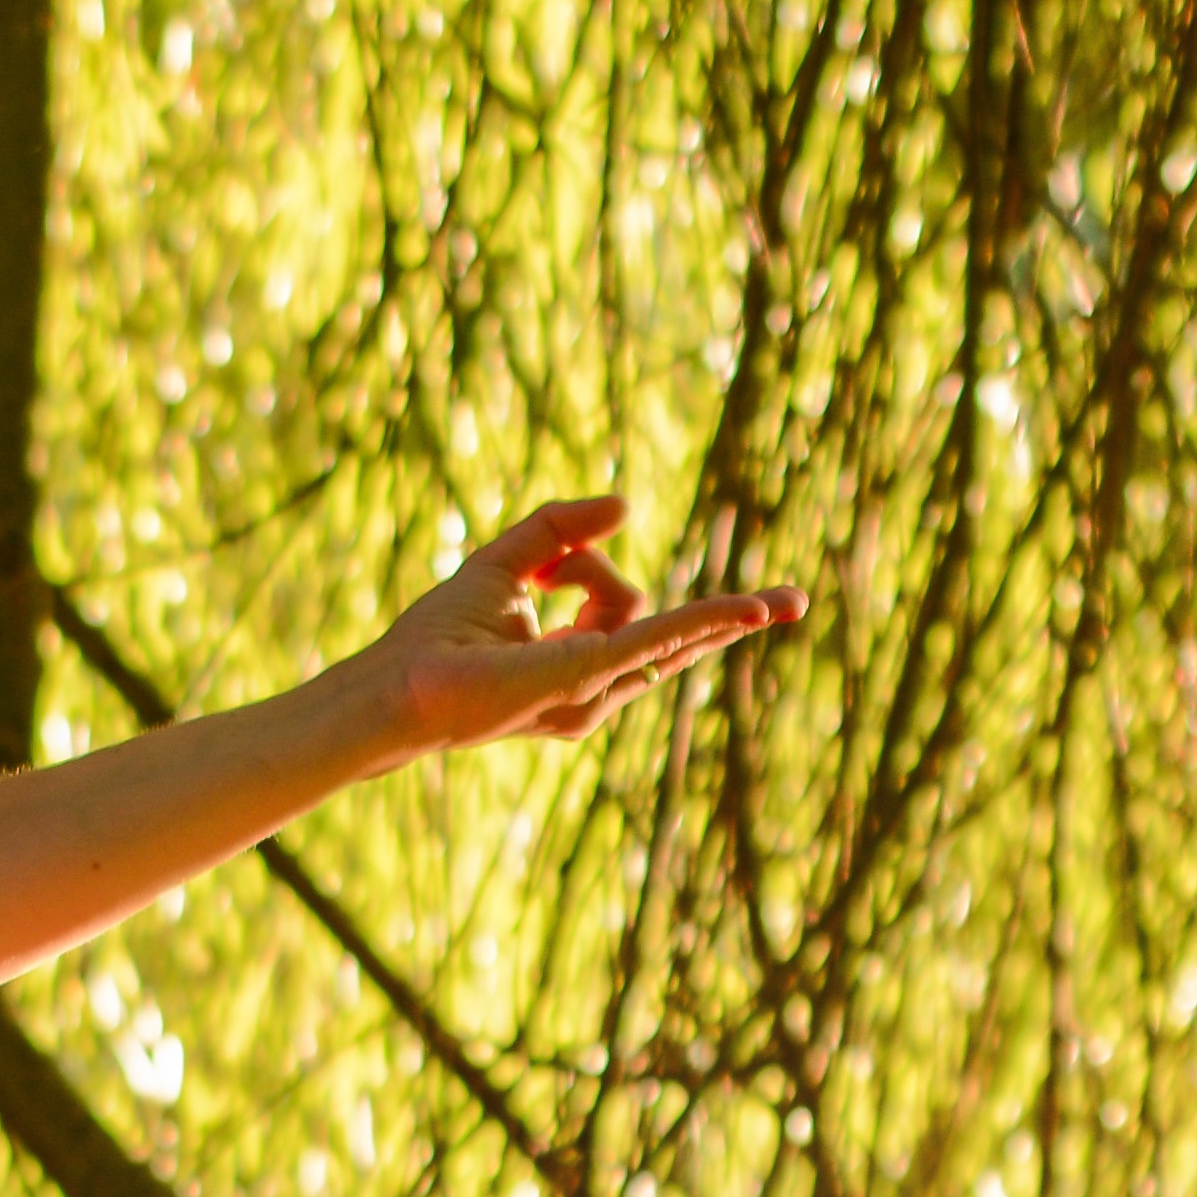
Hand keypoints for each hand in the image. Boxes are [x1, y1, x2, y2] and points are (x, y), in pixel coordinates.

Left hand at [338, 499, 800, 759]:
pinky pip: (657, 637)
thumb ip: (560, 528)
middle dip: (731, 618)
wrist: (398, 686)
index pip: (629, 613)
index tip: (575, 574)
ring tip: (771, 600)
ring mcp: (597, 689)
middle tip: (798, 601)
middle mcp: (597, 688)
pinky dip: (704, 620)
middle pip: (665, 631)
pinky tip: (748, 610)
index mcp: (581, 666)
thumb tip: (627, 507)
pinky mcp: (586, 676)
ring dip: (642, 590)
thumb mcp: (506, 560)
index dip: (607, 578)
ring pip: (651, 619)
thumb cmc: (438, 635)